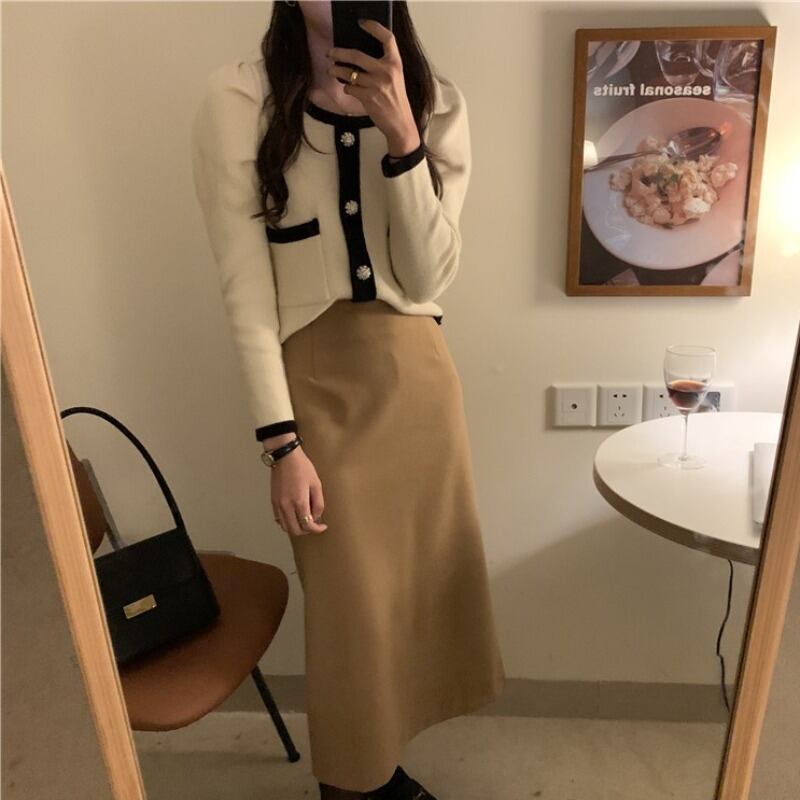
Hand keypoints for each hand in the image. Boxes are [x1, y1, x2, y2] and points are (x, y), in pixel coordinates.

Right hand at [270, 446, 327, 536]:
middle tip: (314, 525)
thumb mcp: (316, 484)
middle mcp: (286, 506)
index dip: (317, 529)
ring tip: (304, 521)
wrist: (285, 457)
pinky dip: (287, 522)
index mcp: (299, 502)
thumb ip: (318, 503)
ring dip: (296, 528)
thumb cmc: (302, 468)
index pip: (307, 525)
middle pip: (295, 530)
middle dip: (306, 531)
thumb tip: (316, 517)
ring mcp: (278, 505)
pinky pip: (279, 520)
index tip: (323, 526)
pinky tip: (294, 516)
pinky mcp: (273, 502)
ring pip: (286, 527)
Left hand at [326, 19, 421, 157]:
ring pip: (349, 73)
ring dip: (337, 71)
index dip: (374, 27)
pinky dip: (347, 88)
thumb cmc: (396, 100)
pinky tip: (349, 88)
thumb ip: (383, 66)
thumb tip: (359, 58)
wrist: (400, 122)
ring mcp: (376, 84)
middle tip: (330, 53)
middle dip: (339, 53)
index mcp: (395, 63)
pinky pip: (350, 88)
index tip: (362, 24)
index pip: (387, 38)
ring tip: (332, 70)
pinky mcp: (368, 97)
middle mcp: (386, 71)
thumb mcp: (395, 78)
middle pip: (357, 55)